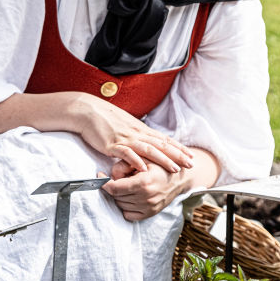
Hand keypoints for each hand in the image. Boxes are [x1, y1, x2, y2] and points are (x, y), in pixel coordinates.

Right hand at [71, 94, 192, 173]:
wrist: (88, 111)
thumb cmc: (105, 119)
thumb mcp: (125, 126)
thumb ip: (137, 134)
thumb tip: (146, 141)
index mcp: (140, 129)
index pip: (163, 139)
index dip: (178, 148)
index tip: (191, 155)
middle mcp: (136, 133)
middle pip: (161, 145)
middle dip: (177, 155)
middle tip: (191, 164)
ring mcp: (125, 138)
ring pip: (148, 149)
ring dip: (163, 160)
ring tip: (174, 168)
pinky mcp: (112, 144)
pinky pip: (126, 153)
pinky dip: (136, 161)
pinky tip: (144, 169)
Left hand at [101, 160, 184, 221]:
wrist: (180, 178)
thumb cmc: (160, 164)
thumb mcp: (143, 157)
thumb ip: (124, 164)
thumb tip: (111, 175)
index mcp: (143, 183)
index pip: (114, 188)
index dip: (103, 183)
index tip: (100, 176)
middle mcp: (146, 198)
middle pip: (116, 196)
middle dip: (114, 186)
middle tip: (120, 178)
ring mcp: (149, 207)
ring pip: (121, 205)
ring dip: (120, 196)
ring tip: (128, 185)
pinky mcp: (150, 213)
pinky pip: (129, 214)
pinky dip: (126, 206)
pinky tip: (131, 196)